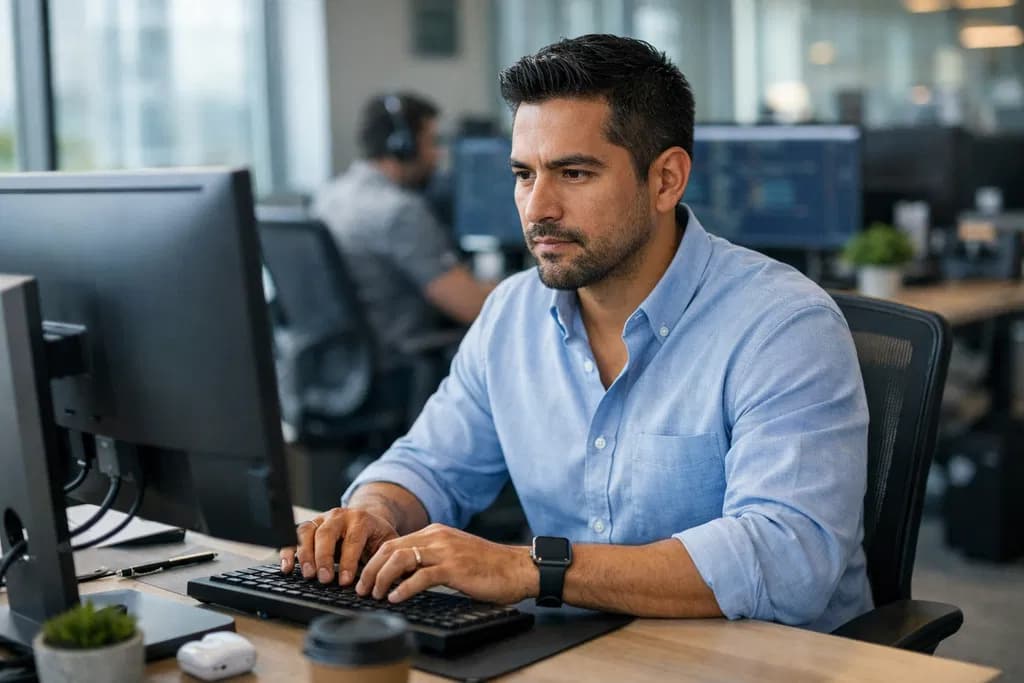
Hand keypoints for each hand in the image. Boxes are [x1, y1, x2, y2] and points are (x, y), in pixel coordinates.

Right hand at [279, 507, 398, 585]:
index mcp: (360, 519)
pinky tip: (287, 567)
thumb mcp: (387, 542)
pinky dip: (288, 551)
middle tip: (324, 579)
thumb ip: (386, 557)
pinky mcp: (309, 526)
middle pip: (326, 534)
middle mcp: (338, 516)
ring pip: (307, 532)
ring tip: (307, 574)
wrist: (366, 518)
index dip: (348, 561)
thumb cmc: (376, 535)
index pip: (352, 540)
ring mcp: (321, 519)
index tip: (345, 581)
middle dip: (324, 558)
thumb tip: (386, 579)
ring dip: (304, 554)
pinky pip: (294, 536)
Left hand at [356, 523, 536, 604]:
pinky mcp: (454, 568)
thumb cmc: (489, 567)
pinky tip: (395, 598)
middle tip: (362, 588)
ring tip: (375, 594)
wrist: (518, 568)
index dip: (374, 560)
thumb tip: (403, 575)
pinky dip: (403, 588)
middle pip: (390, 548)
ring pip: (400, 559)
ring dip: (381, 578)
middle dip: (370, 569)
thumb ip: (431, 558)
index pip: (393, 542)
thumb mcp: (455, 556)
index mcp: (436, 533)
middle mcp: (437, 537)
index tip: (364, 578)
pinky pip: (421, 576)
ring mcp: (446, 551)